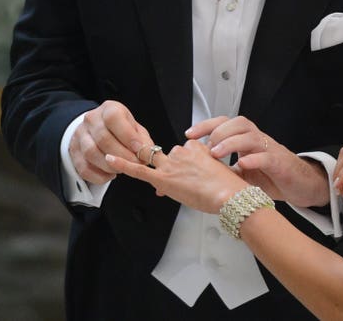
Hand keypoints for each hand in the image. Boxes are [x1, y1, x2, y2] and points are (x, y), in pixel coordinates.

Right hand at [68, 100, 155, 185]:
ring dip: (110, 165)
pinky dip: (99, 175)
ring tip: (123, 169)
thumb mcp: (134, 128)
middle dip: (122, 155)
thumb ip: (142, 140)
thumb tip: (148, 153)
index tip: (139, 149)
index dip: (127, 135)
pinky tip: (110, 175)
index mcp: (108, 109)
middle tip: (135, 164)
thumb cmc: (121, 129)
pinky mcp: (74, 152)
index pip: (113, 119)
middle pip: (103, 139)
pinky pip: (83, 168)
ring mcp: (80, 135)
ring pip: (91, 153)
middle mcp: (91, 120)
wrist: (97, 129)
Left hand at [111, 139, 248, 213]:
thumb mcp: (217, 173)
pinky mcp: (164, 178)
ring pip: (160, 165)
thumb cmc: (228, 188)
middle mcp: (182, 151)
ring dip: (167, 175)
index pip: (185, 152)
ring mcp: (172, 164)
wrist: (231, 196)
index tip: (195, 175)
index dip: (186, 165)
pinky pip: (138, 169)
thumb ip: (200, 171)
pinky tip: (111, 160)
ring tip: (188, 187)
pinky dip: (123, 164)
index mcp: (197, 147)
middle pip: (171, 157)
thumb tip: (190, 177)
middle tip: (193, 184)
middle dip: (176, 170)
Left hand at [187, 116, 329, 207]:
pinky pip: (267, 157)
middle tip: (206, 148)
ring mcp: (270, 150)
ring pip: (251, 136)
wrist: (300, 185)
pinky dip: (254, 159)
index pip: (225, 123)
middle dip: (218, 132)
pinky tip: (242, 164)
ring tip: (217, 153)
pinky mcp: (280, 164)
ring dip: (231, 143)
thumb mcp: (242, 174)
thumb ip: (224, 170)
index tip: (189, 134)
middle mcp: (257, 140)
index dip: (207, 125)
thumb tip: (196, 174)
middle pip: (239, 123)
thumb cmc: (271, 177)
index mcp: (246, 140)